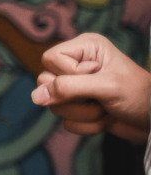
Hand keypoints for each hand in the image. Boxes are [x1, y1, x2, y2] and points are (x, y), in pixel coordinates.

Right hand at [31, 32, 150, 139]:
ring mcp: (77, 88)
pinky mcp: (79, 108)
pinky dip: (87, 126)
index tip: (94, 78)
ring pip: (54, 105)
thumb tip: (35, 96)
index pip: (50, 59)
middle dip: (74, 99)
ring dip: (84, 114)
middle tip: (99, 98)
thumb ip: (68, 88)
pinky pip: (65, 121)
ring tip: (106, 110)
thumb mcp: (106, 86)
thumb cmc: (139, 95)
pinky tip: (105, 119)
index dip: (67, 74)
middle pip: (46, 83)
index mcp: (85, 48)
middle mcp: (77, 65)